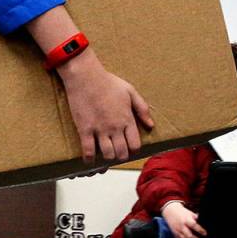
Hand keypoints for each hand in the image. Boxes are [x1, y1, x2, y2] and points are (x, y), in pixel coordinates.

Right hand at [57, 49, 153, 163]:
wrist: (86, 77)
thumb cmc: (108, 82)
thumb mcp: (130, 91)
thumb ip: (142, 109)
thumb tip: (151, 125)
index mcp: (127, 119)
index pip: (135, 144)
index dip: (133, 149)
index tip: (129, 148)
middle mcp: (115, 127)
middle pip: (122, 152)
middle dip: (121, 156)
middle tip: (117, 153)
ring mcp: (100, 129)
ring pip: (107, 154)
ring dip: (107, 158)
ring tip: (104, 155)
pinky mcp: (85, 129)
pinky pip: (88, 151)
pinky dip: (89, 159)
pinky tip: (89, 160)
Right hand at [161, 201, 206, 237]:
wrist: (170, 212)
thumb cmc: (182, 212)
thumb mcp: (190, 213)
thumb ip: (197, 218)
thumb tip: (206, 223)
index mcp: (185, 220)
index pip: (193, 225)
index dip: (200, 230)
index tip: (206, 233)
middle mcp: (181, 227)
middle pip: (189, 236)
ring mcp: (177, 232)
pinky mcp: (175, 235)